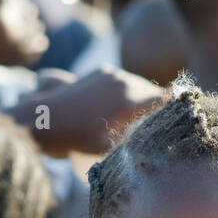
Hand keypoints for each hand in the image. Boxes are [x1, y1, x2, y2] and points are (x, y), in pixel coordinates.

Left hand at [14, 66, 163, 154]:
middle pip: (153, 93)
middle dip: (157, 107)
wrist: (44, 120)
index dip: (171, 113)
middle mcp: (124, 81)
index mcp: (130, 100)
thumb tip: (156, 141)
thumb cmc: (77, 139)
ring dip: (141, 99)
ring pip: (138, 86)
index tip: (172, 124)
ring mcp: (111, 74)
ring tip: (136, 118)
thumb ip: (135, 139)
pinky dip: (126, 92)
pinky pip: (123, 81)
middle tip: (156, 125)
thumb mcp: (111, 146)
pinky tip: (119, 108)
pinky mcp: (101, 71)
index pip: (166, 102)